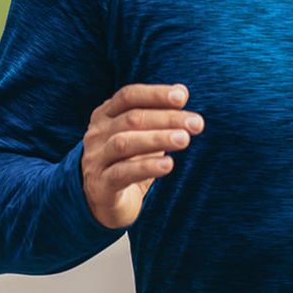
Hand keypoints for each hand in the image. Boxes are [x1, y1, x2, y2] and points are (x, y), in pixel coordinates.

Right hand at [82, 83, 203, 229]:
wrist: (106, 201)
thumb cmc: (129, 161)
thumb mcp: (143, 135)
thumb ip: (158, 113)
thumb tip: (181, 91)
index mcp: (105, 115)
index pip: (128, 96)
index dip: (155, 94)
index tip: (182, 97)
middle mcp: (96, 134)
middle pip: (131, 119)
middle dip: (167, 118)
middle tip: (197, 123)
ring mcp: (95, 159)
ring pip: (124, 143)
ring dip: (158, 139)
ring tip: (185, 139)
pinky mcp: (100, 185)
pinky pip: (122, 173)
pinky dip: (146, 167)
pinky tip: (168, 164)